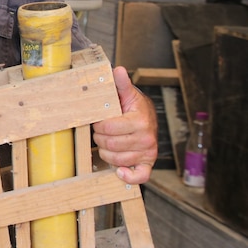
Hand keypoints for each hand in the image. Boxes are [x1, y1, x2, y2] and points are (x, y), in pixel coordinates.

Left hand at [92, 66, 157, 184]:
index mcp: (140, 120)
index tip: (99, 121)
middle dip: (100, 139)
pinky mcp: (148, 163)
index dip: (99, 126)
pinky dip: (128, 176)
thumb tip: (118, 70)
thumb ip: (121, 84)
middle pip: (110, 145)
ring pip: (117, 160)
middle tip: (101, 133)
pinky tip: (119, 171)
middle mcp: (147, 138)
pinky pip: (139, 176)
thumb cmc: (133, 108)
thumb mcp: (127, 94)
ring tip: (107, 144)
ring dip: (107, 153)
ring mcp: (148, 152)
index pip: (108, 128)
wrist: (148, 119)